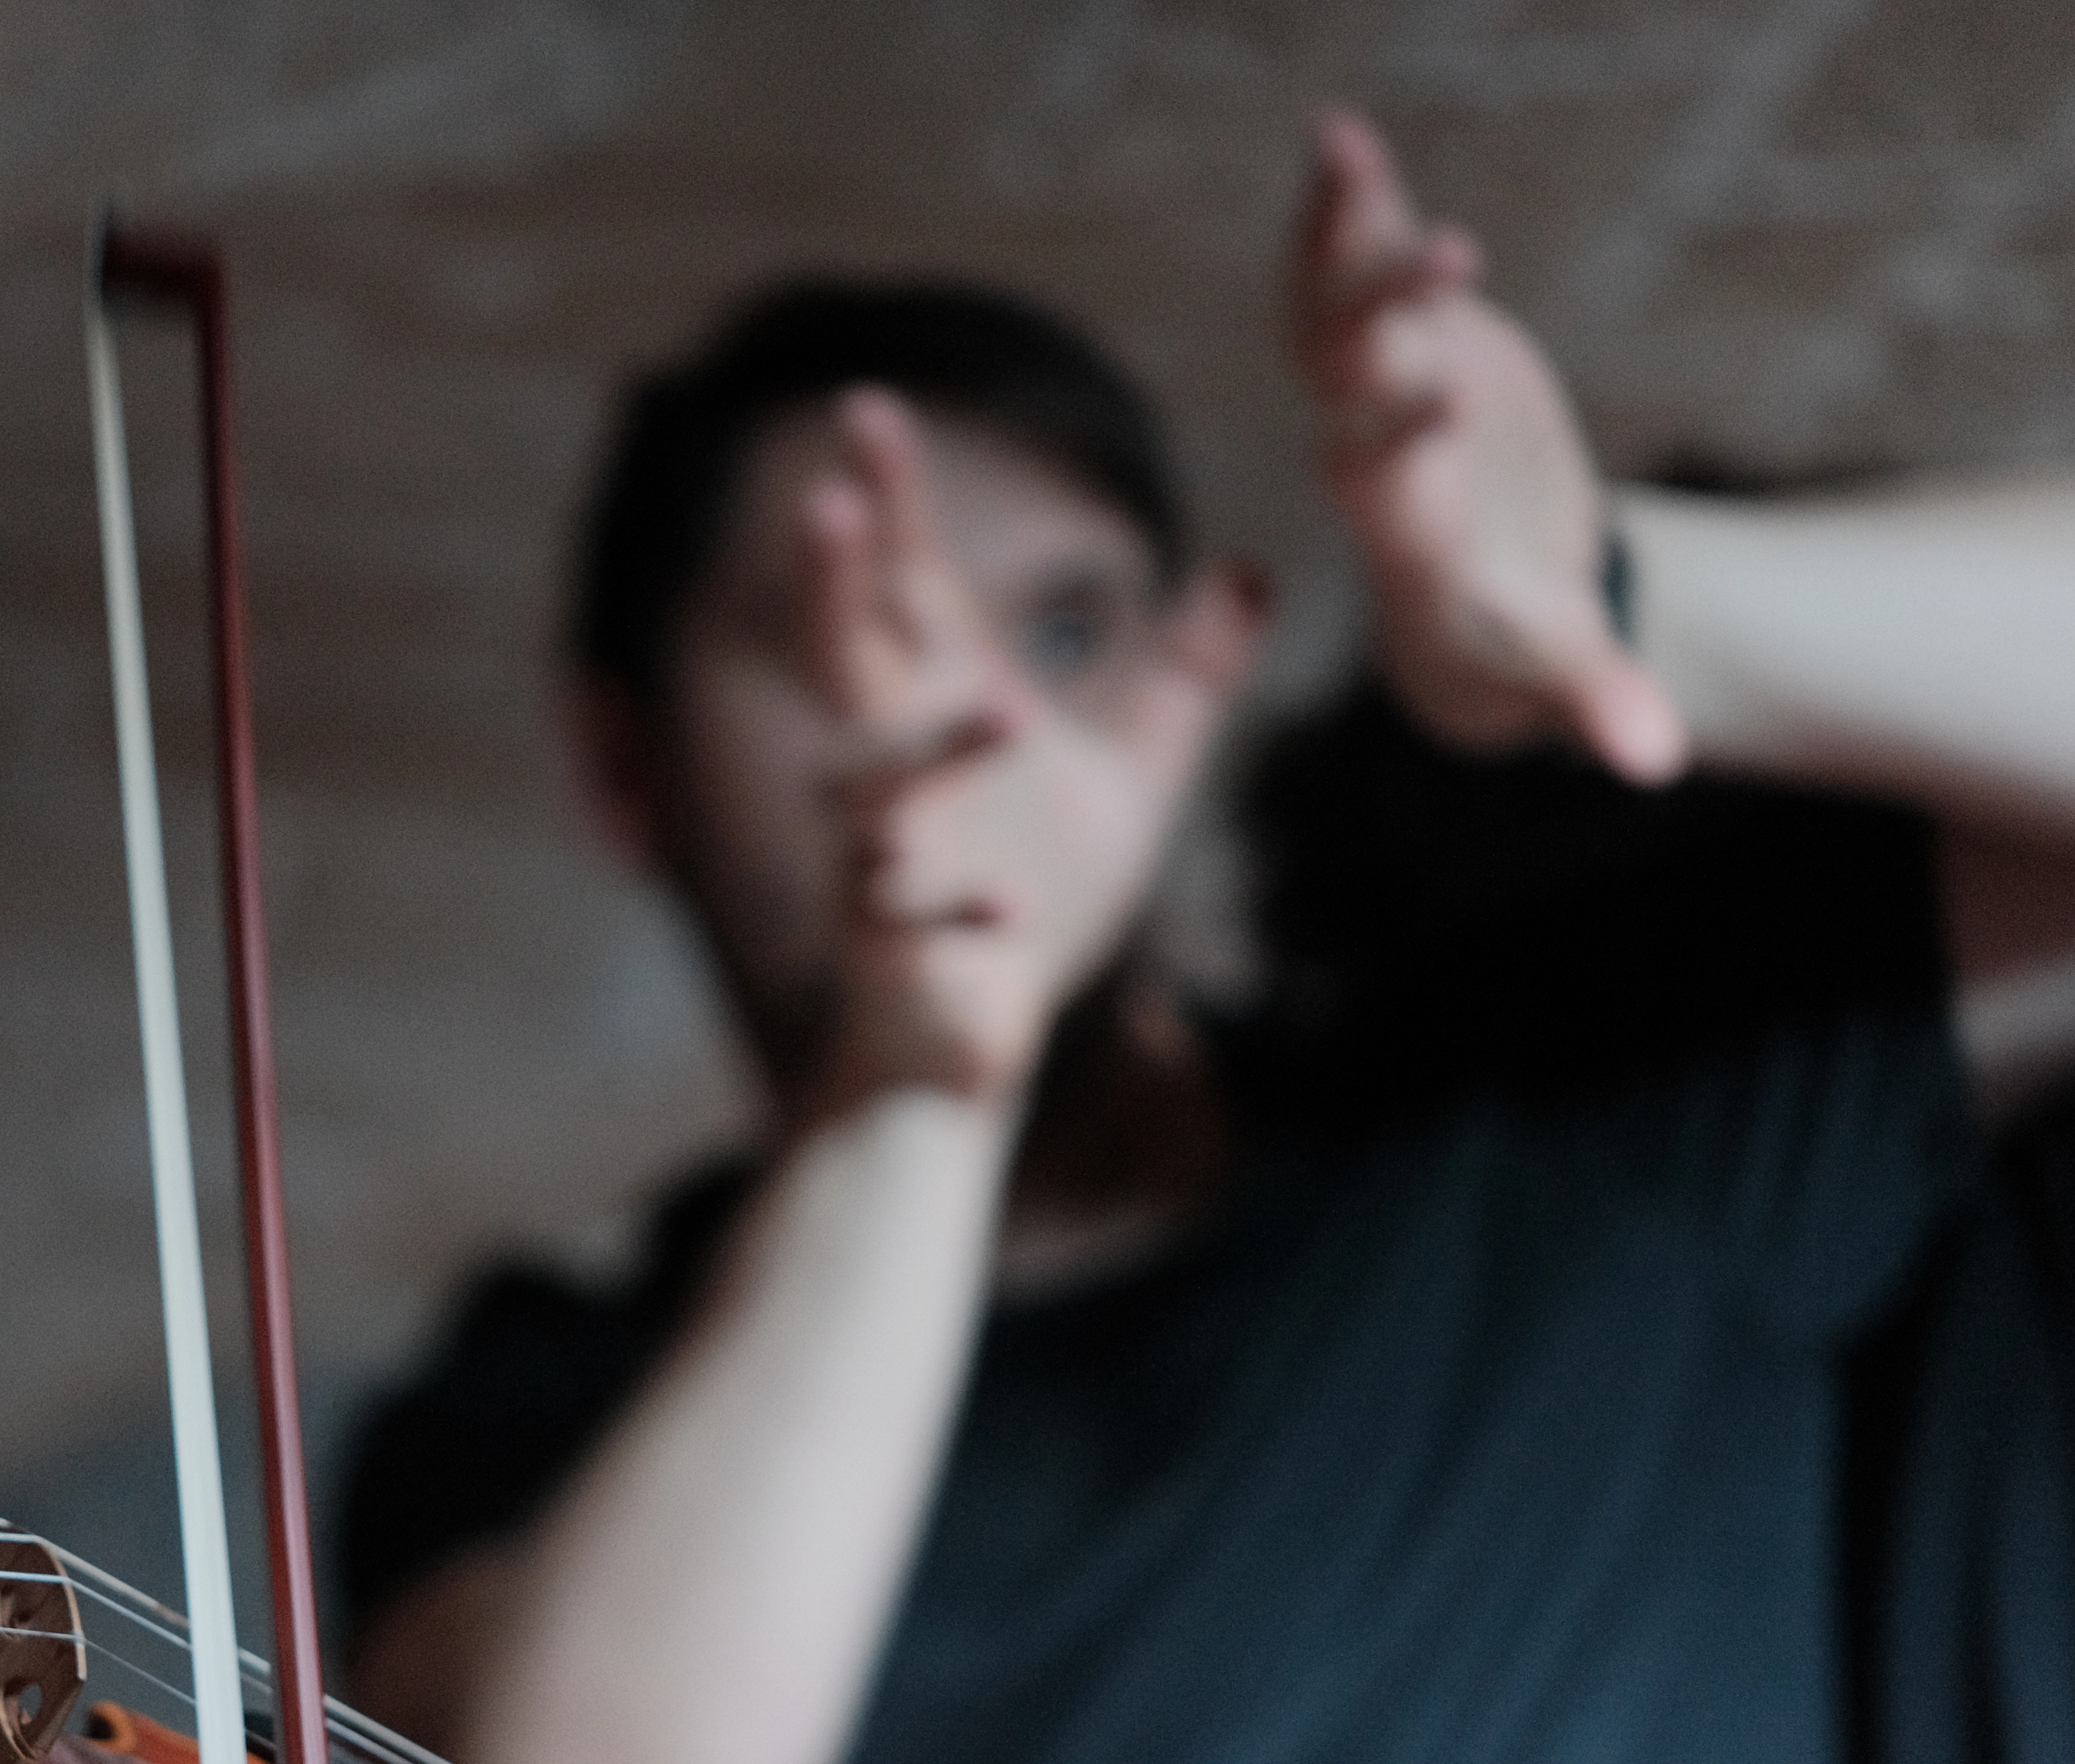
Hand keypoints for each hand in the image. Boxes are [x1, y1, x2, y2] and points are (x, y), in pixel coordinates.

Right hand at [774, 390, 1257, 1116]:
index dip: (888, 502)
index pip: (905, 586)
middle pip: (847, 657)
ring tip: (1002, 710)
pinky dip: (956, 910)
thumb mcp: (1133, 780)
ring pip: (877, 788)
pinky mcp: (890, 946)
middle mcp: (897, 769)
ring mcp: (883, 856)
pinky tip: (1008, 906)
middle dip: (832, 584)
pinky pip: (908, 919)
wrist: (978, 1043)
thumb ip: (1188, 680)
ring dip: (934, 751)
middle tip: (821, 503)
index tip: (871, 408)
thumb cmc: (1035, 896)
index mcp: (944, 712)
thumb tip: (1253, 572)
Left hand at [1289, 107, 1684, 782]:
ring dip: (1343, 234)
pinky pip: (1352, 266)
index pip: (1390, 486)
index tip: (1445, 406)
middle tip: (1449, 253)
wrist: (1477, 594)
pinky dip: (1351, 208)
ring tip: (1345, 147)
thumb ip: (1599, 701)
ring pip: (1336, 307)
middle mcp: (1372, 451)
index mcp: (1405, 529)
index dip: (1407, 444)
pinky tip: (1339, 134)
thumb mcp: (1558, 669)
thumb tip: (1656, 762)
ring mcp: (1375, 391)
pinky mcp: (1399, 340)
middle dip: (1390, 318)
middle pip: (1357, 381)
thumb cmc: (1519, 640)